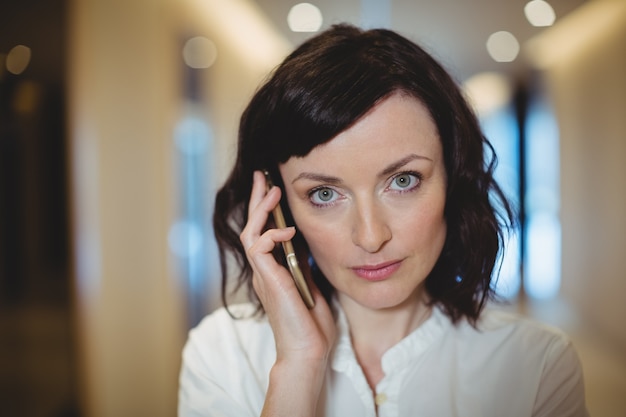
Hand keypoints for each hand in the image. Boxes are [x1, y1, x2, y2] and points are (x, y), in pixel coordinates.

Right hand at [240, 171, 335, 363]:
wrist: (308, 352)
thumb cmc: (311, 326)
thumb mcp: (311, 286)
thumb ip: (304, 266)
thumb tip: (307, 246)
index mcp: (273, 272)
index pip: (263, 233)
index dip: (265, 210)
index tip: (272, 189)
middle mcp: (264, 272)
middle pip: (252, 227)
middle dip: (258, 200)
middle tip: (263, 176)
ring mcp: (264, 276)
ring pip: (251, 233)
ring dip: (261, 210)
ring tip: (272, 190)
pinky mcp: (268, 281)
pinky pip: (259, 248)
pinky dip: (271, 234)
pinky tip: (288, 230)